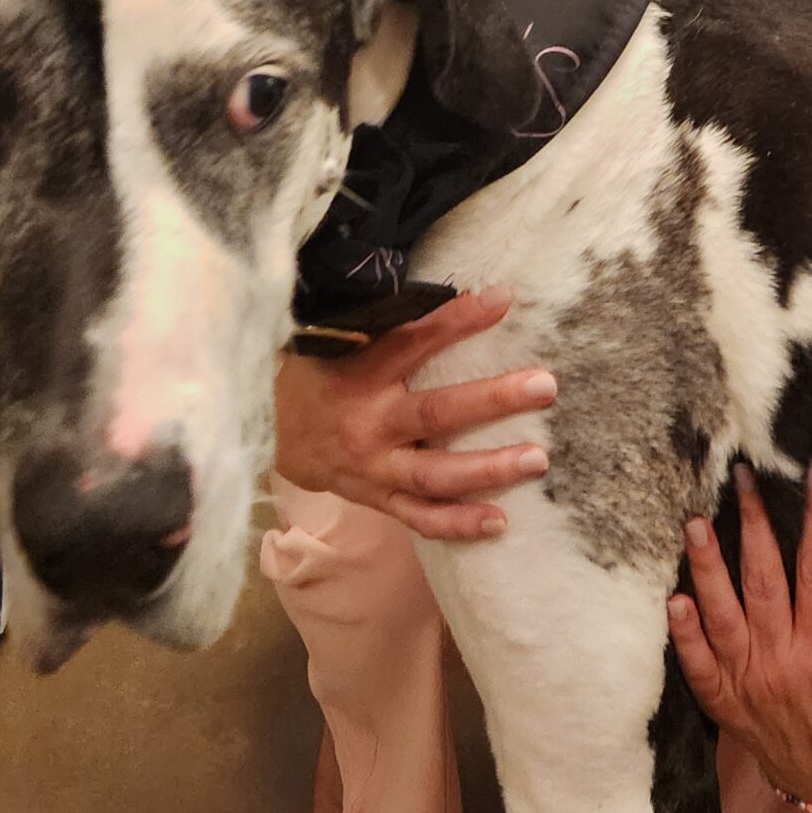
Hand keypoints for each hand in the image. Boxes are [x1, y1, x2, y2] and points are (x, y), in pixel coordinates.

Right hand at [275, 286, 553, 543]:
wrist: (267, 434)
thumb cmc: (314, 376)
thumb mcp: (333, 340)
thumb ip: (383, 324)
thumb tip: (447, 289)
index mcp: (361, 372)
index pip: (415, 339)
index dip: (459, 319)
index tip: (504, 299)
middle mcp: (369, 422)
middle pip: (437, 412)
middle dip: (493, 399)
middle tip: (544, 386)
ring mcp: (374, 466)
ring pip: (436, 474)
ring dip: (488, 469)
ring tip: (537, 459)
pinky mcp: (376, 497)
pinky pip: (420, 517)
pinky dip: (458, 523)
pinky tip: (499, 522)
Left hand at [667, 462, 811, 807]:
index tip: (807, 477)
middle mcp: (780, 660)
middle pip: (763, 582)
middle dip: (753, 525)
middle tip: (741, 478)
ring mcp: (745, 679)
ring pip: (722, 614)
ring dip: (707, 567)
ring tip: (695, 523)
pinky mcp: (720, 697)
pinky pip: (696, 662)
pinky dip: (684, 633)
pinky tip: (673, 599)